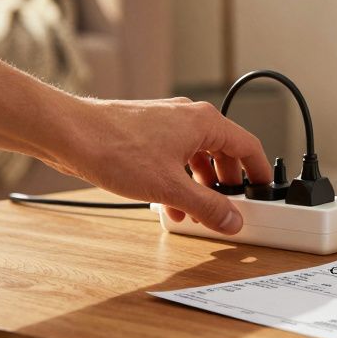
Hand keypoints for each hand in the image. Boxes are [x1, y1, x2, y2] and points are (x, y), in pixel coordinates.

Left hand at [46, 97, 272, 233]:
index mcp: (204, 122)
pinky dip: (179, 179)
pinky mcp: (148, 132)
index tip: (265, 190)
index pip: (248, 146)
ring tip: (196, 212)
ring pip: (197, 155)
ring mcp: (167, 122)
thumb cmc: (116, 148)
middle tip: (230, 206)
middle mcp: (189, 117)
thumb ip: (207, 206)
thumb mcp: (170, 188)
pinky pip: (175, 156)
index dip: (260, 171)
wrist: (71, 134)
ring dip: (200, 185)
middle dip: (227, 183)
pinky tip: (168, 204)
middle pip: (224, 151)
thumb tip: (232, 220)